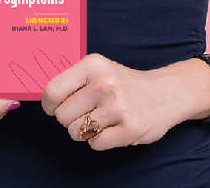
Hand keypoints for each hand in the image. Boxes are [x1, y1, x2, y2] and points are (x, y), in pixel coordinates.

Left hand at [40, 52, 181, 150]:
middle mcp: (104, 83)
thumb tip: (43, 99)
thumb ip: (71, 80)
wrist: (165, 92)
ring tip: (101, 119)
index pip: (52, 91)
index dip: (49, 105)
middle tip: (86, 112)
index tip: (55, 107)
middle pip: (62, 116)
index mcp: (93, 65)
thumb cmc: (123, 82)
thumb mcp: (98, 69)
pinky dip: (99, 141)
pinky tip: (112, 128)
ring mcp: (118, 107)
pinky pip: (95, 144)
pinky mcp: (130, 129)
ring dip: (84, 131)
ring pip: (76, 132)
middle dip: (69, 118)